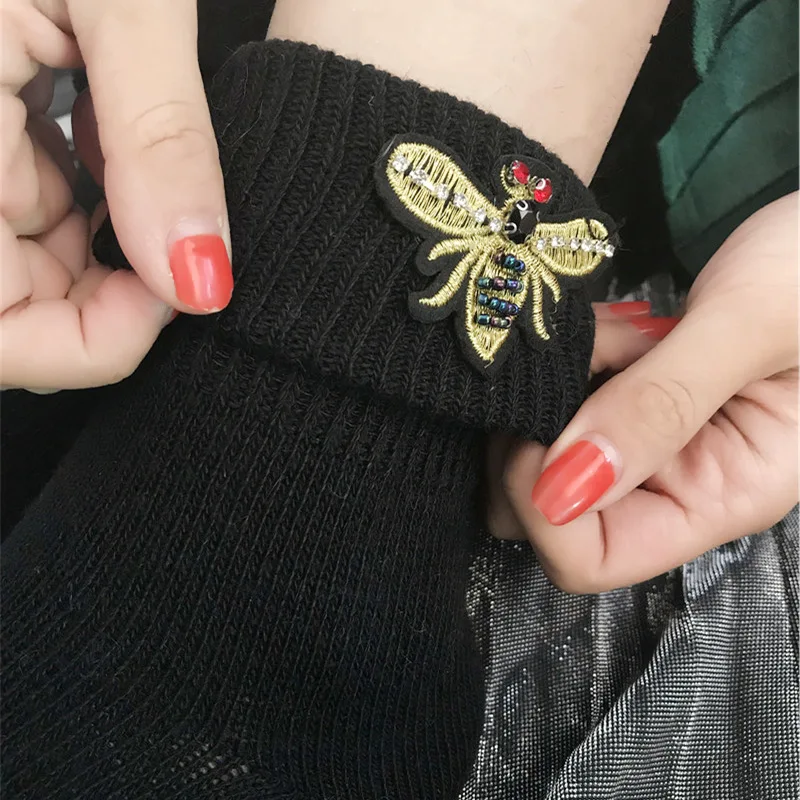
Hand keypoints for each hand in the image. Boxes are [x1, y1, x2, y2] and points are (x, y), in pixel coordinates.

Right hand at [0, 0, 231, 391]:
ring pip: (31, 263)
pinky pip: (32, 207)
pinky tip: (103, 128)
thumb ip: (158, 137)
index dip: (89, 343)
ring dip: (106, 232)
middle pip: (17, 312)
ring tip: (131, 141)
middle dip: (110, 285)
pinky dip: (87, 191)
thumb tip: (204, 280)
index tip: (178, 288)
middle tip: (176, 213)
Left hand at [489, 192, 797, 592]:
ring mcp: (650, 438)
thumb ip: (660, 405)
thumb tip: (560, 491)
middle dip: (530, 443)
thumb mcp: (753, 325)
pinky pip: (561, 402)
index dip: (543, 506)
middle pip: (551, 516)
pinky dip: (564, 362)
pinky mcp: (633, 397)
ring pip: (541, 456)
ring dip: (549, 390)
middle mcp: (677, 479)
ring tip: (604, 331)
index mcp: (722, 493)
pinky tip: (604, 325)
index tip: (541, 426)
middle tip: (569, 366)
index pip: (596, 557)